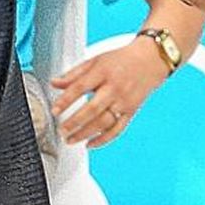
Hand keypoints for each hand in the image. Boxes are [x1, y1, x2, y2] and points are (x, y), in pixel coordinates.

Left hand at [51, 38, 169, 147]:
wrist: (150, 61)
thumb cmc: (120, 60)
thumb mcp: (95, 61)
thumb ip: (74, 74)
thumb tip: (54, 83)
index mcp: (103, 72)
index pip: (80, 87)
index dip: (65, 100)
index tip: (54, 110)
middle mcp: (114, 88)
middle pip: (93, 108)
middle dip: (75, 122)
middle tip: (61, 130)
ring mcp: (124, 101)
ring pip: (104, 122)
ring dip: (85, 133)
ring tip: (70, 139)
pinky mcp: (131, 111)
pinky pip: (117, 129)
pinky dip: (103, 139)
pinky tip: (90, 144)